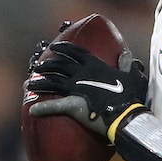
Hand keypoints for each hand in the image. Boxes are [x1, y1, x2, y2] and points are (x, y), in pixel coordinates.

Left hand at [26, 41, 148, 139]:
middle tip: (39, 66)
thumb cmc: (130, 96)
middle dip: (47, 65)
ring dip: (38, 82)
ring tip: (29, 84)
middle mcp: (81, 74)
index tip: (55, 46)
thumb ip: (127, 63)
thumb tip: (125, 53)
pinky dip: (41, 108)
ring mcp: (74, 88)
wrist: (126, 115)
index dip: (63, 48)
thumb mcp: (132, 75)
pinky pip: (53, 105)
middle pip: (58, 65)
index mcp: (94, 65)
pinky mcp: (70, 105)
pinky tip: (31, 110)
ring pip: (50, 82)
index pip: (74, 52)